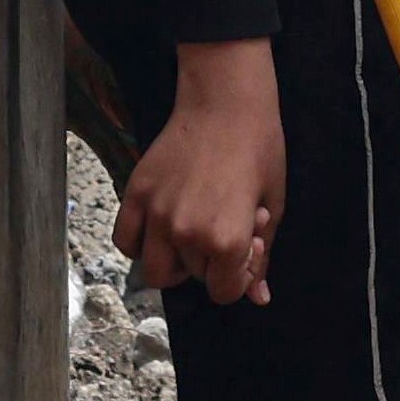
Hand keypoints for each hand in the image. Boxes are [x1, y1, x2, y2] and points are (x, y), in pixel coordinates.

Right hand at [117, 43, 285, 306]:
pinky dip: (140, 244)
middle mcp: (187, 234)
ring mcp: (156, 215)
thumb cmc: (259, 149)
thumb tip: (259, 298)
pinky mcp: (135, 194)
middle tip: (223, 229)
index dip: (238, 277)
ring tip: (191, 234)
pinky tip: (161, 228)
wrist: (225, 102)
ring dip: (175, 262)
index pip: (224, 292)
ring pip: (155, 270)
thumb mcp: (274, 206)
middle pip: (193, 279)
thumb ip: (262, 256)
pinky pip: (126, 241)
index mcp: (226, 240)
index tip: (246, 249)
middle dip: (212, 264)